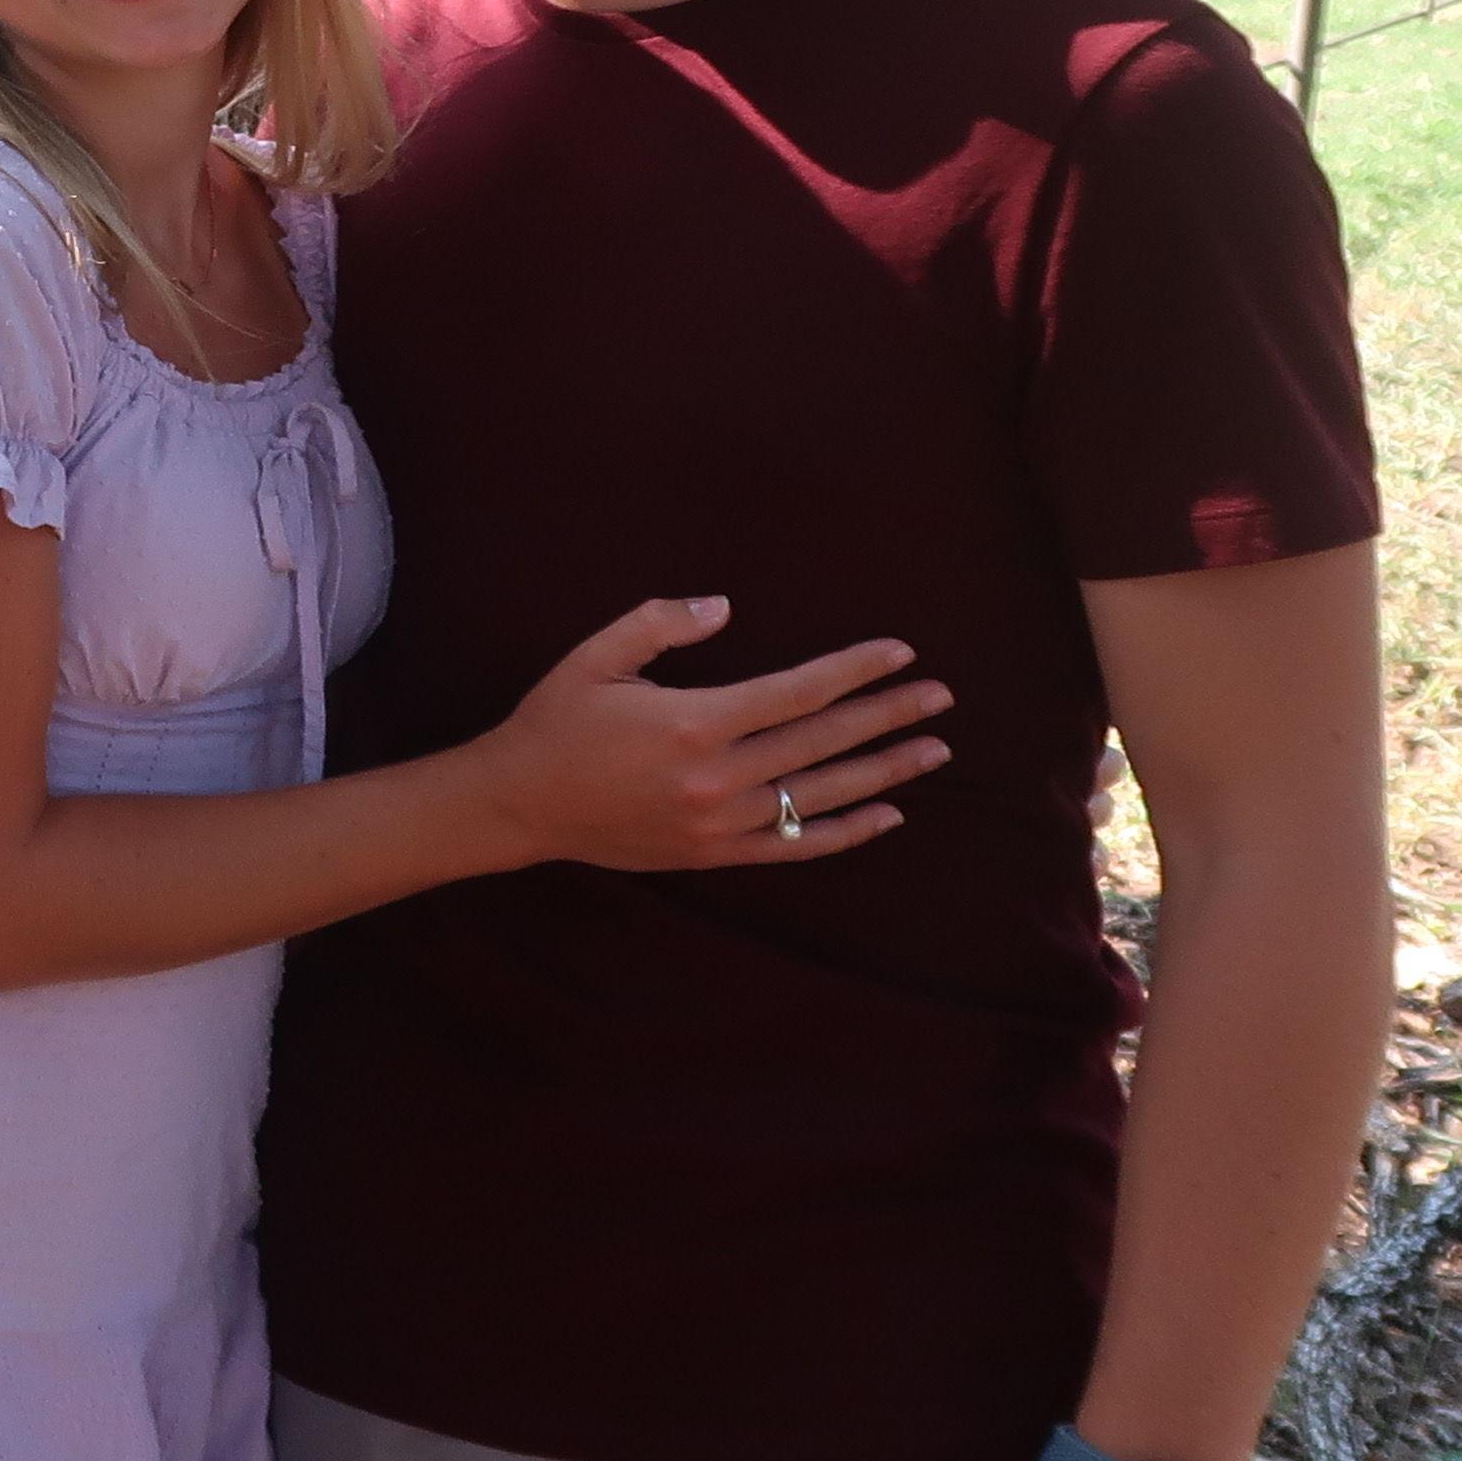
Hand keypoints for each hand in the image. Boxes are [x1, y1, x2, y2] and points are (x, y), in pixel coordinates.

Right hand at [472, 597, 951, 875]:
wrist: (518, 804)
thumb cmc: (555, 722)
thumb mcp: (594, 656)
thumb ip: (660, 622)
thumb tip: (725, 606)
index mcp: (694, 722)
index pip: (797, 692)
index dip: (854, 670)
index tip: (900, 653)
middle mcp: (717, 776)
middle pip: (823, 741)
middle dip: (888, 716)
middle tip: (942, 697)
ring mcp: (720, 822)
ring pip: (821, 795)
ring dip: (884, 771)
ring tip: (934, 751)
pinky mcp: (715, 854)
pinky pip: (796, 845)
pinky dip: (846, 832)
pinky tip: (887, 814)